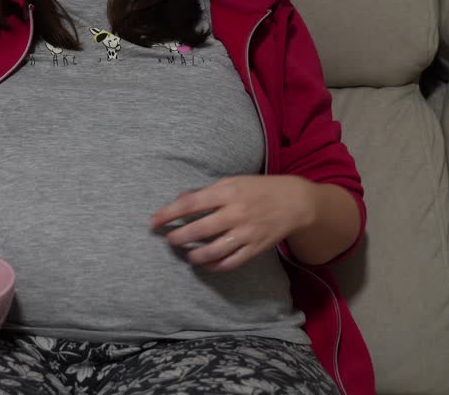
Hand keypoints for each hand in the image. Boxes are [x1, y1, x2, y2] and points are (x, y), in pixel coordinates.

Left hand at [150, 175, 312, 271]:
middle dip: (178, 238)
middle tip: (169, 240)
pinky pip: (230, 262)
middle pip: (198, 230)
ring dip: (194, 256)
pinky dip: (215, 266)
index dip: (168, 213)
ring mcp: (246, 233)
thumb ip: (206, 192)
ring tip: (187, 254)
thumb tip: (179, 199)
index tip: (153, 222)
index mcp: (227, 192)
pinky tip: (206, 263)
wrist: (295, 202)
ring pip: (213, 251)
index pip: (190, 204)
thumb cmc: (259, 189)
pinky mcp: (255, 248)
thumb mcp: (232, 182)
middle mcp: (236, 213)